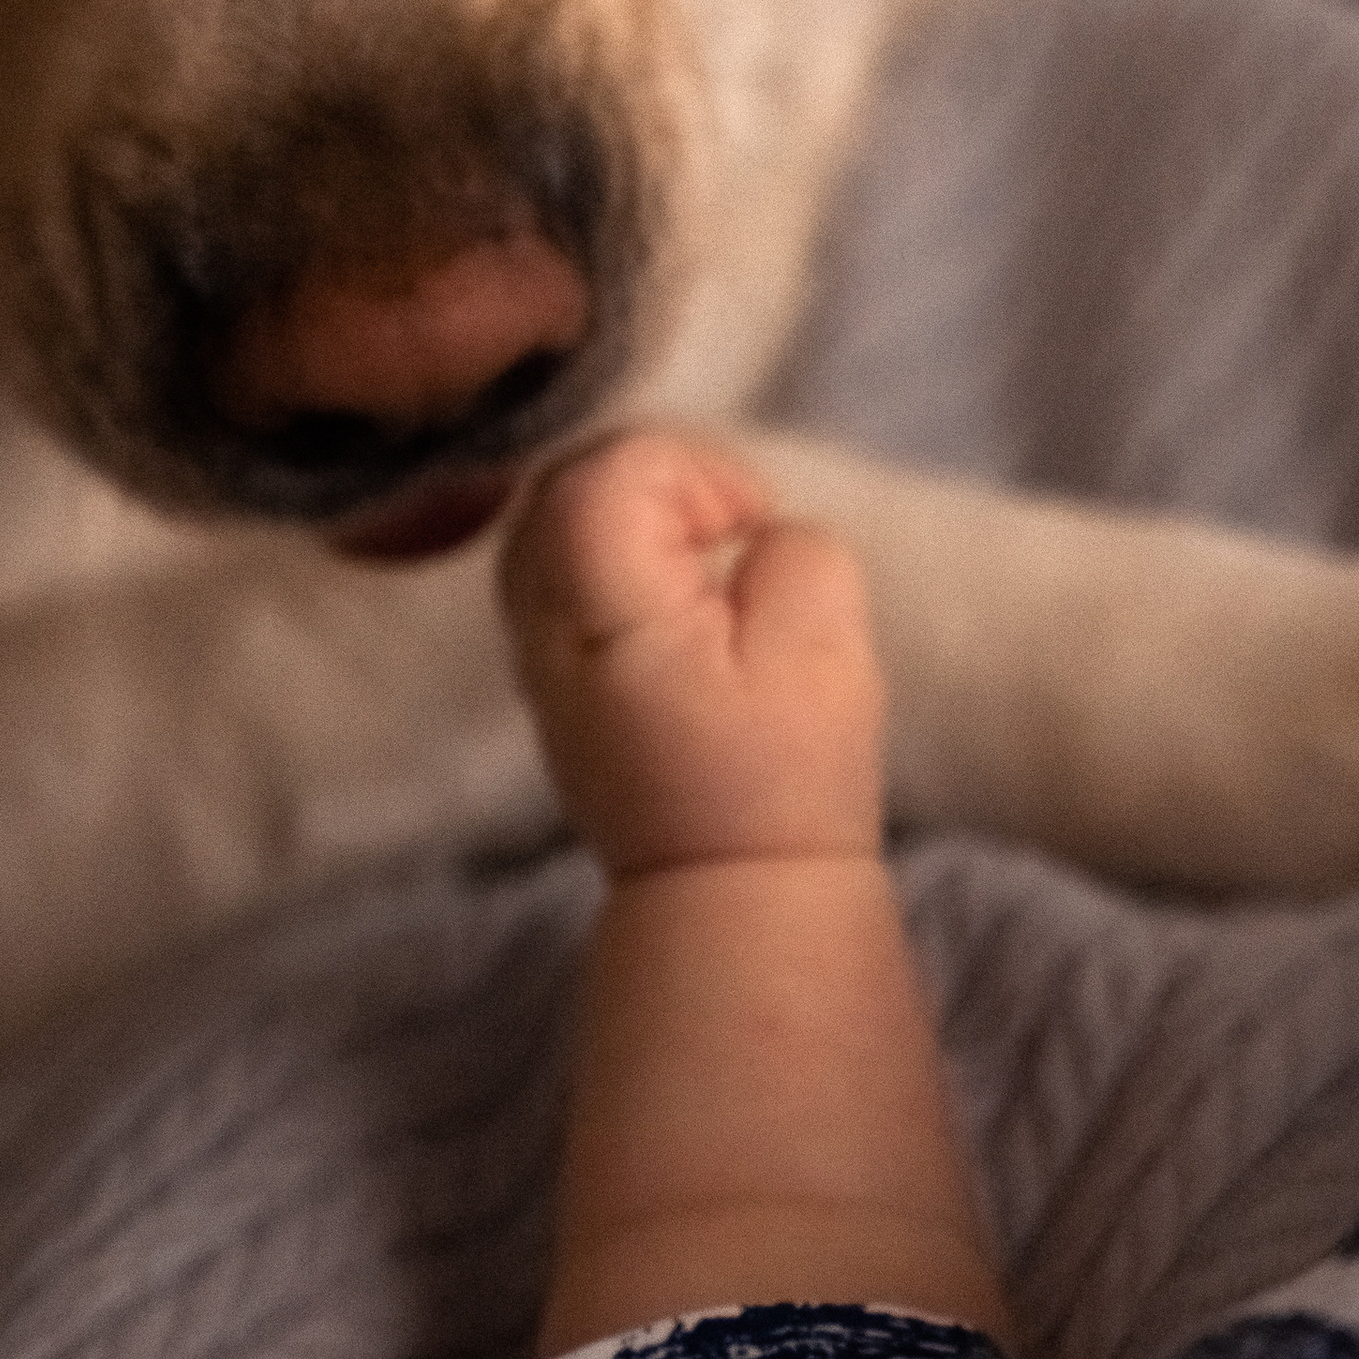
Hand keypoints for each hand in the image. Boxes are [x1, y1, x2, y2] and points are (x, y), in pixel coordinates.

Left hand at [501, 430, 887, 874]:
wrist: (730, 890)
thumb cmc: (780, 777)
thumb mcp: (824, 647)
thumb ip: (794, 550)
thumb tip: (753, 535)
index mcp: (602, 614)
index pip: (608, 473)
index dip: (694, 467)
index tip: (752, 525)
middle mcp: (544, 629)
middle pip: (561, 481)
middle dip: (654, 478)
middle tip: (725, 530)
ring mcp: (533, 657)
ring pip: (546, 521)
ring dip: (627, 513)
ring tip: (699, 560)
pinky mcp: (548, 679)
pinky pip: (550, 572)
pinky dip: (608, 556)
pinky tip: (671, 598)